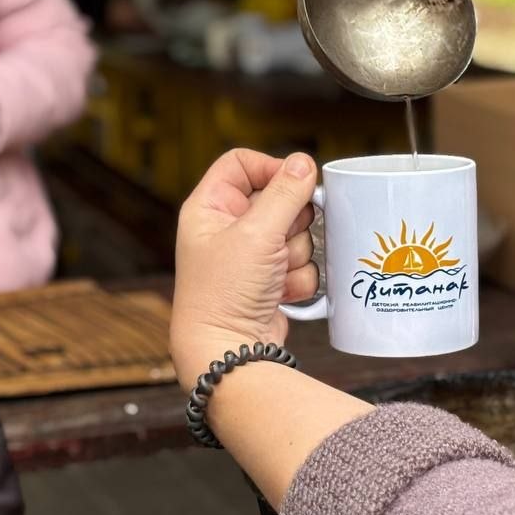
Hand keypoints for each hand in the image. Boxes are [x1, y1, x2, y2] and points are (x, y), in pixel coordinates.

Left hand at [171, 150, 318, 391]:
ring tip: (275, 274)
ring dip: (296, 254)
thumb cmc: (225, 293)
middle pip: (279, 198)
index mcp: (210, 207)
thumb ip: (285, 193)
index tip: (296, 181)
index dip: (271, 167)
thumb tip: (304, 162)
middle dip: (291, 221)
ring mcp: (251, 256)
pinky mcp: (270, 280)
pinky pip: (301, 264)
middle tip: (279, 240)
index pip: (242, 163)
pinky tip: (281, 293)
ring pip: (297, 232)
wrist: (229, 352)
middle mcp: (228, 228)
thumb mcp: (257, 233)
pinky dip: (298, 279)